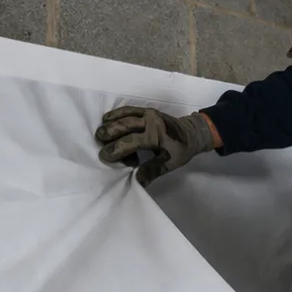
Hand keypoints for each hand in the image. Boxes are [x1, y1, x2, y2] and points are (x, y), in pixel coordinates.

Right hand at [95, 105, 214, 185]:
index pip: (131, 142)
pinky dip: (116, 114)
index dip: (116, 150)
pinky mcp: (146, 110)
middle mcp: (151, 122)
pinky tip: (106, 119)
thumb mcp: (170, 164)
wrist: (193, 132)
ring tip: (99, 133)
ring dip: (110, 123)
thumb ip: (152, 171)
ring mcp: (148, 114)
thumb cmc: (180, 150)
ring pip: (124, 116)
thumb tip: (137, 181)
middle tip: (98, 143)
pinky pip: (128, 109)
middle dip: (108, 134)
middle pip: (124, 126)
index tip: (105, 157)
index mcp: (157, 136)